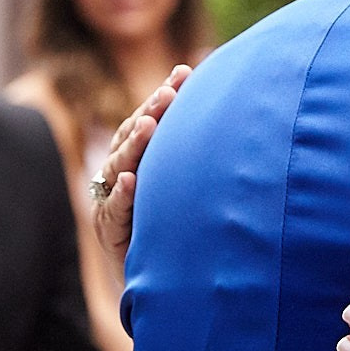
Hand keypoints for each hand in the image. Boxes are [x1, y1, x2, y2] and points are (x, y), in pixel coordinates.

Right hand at [90, 65, 189, 262]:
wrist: (162, 278)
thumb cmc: (180, 224)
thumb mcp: (192, 185)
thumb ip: (204, 151)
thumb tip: (239, 102)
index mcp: (140, 157)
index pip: (150, 118)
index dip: (165, 95)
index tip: (185, 72)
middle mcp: (122, 174)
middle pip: (132, 135)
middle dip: (151, 111)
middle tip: (170, 92)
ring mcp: (113, 200)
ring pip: (118, 166)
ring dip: (134, 145)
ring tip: (150, 125)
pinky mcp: (110, 230)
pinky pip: (114, 210)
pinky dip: (122, 194)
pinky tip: (131, 180)